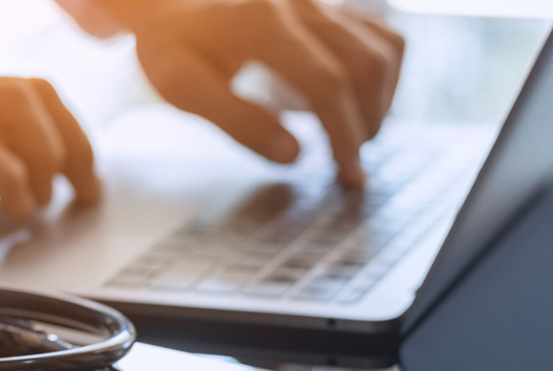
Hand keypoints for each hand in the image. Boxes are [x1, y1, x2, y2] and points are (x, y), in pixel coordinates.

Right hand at [0, 60, 99, 246]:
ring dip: (48, 157)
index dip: (66, 129)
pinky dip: (11, 176)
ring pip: (16, 106)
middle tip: (83, 189)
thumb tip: (11, 182)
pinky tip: (14, 206)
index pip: (25, 87)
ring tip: (48, 199)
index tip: (80, 171)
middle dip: (73, 142)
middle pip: (34, 89)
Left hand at [101, 0, 404, 186]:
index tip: (347, 172)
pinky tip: (359, 104)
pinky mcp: (328, 3)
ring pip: (381, 48)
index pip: (326, 81)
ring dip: (379, 100)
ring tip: (356, 139)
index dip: (343, 132)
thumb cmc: (174, 46)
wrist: (170, 4)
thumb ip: (237, 120)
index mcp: (261, 22)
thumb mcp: (185, 88)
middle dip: (364, 124)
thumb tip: (294, 156)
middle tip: (350, 168)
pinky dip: (382, 73)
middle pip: (362, 65)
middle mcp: (300, 2)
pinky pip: (380, 33)